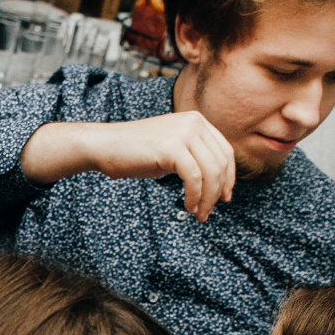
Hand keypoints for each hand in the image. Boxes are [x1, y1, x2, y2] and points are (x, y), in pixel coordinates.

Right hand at [19, 112, 235, 219]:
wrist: (105, 146)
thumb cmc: (135, 152)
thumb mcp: (172, 149)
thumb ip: (194, 157)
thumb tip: (217, 182)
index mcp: (197, 121)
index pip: (225, 151)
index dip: (229, 177)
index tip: (225, 197)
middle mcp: (194, 123)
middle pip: (221, 163)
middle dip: (218, 192)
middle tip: (208, 212)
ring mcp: (183, 133)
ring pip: (211, 172)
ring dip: (207, 198)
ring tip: (198, 213)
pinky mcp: (171, 147)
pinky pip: (194, 178)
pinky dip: (194, 196)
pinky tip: (187, 206)